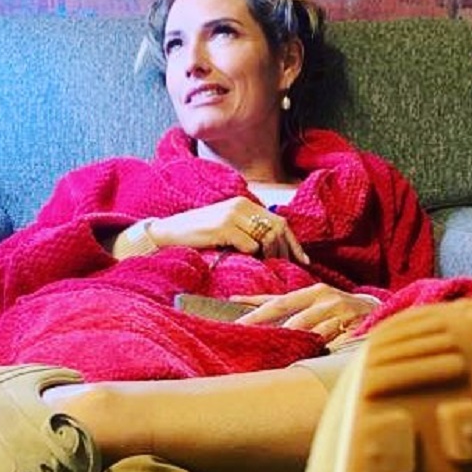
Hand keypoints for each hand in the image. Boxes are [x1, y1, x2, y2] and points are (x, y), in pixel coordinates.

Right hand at [148, 197, 308, 263]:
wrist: (168, 233)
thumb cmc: (198, 235)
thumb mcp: (227, 227)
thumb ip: (248, 230)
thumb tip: (275, 248)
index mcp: (244, 204)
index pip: (280, 221)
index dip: (294, 242)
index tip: (303, 260)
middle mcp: (241, 206)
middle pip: (277, 228)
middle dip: (285, 251)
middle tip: (285, 268)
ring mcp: (232, 216)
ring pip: (266, 238)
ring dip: (268, 256)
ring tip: (262, 265)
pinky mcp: (223, 228)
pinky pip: (249, 245)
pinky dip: (250, 256)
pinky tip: (241, 260)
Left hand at [232, 283, 377, 341]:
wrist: (379, 311)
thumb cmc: (341, 310)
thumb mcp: (318, 305)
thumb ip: (293, 311)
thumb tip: (257, 314)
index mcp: (312, 292)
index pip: (277, 298)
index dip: (254, 303)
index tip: (231, 304)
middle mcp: (324, 298)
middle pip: (286, 309)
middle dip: (261, 319)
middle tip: (241, 329)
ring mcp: (338, 312)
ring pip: (307, 326)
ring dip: (289, 337)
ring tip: (270, 347)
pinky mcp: (351, 326)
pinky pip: (330, 340)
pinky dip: (317, 348)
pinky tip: (307, 355)